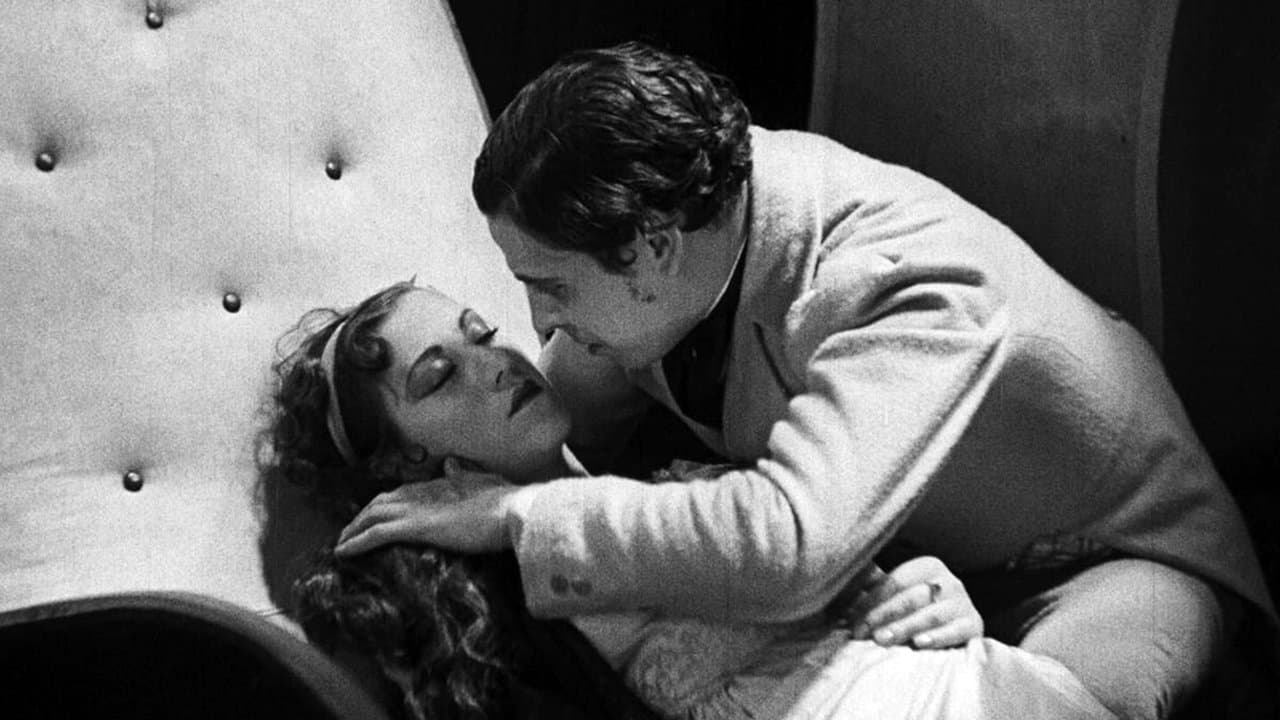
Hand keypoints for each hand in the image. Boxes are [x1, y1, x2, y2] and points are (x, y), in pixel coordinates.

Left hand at [334, 459, 519, 556]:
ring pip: (372, 515)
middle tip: (348, 532)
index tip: (374, 516)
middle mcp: (421, 492)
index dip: (385, 505)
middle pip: (380, 502)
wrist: (512, 511)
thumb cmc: (505, 502)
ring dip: (353, 529)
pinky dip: (356, 542)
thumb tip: (451, 465)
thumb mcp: (483, 483)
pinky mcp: (416, 526)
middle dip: (361, 517)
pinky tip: (342, 553)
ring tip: (341, 544)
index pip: (401, 493)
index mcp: (437, 484)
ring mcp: (417, 508)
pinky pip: (376, 533)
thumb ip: (464, 476)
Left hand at [845, 556, 982, 648]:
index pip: (895, 582)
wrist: (955, 630)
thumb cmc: (916, 611)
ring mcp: (964, 603)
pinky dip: (937, 637)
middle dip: (884, 616)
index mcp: (928, 566)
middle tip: (863, 632)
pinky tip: (919, 644)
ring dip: (904, 627)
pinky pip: (956, 631)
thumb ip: (872, 585)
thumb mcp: (897, 594)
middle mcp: (949, 581)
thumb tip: (840, 575)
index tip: (851, 620)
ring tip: (883, 640)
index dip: (871, 601)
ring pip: (931, 615)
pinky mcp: (975, 625)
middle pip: (911, 598)